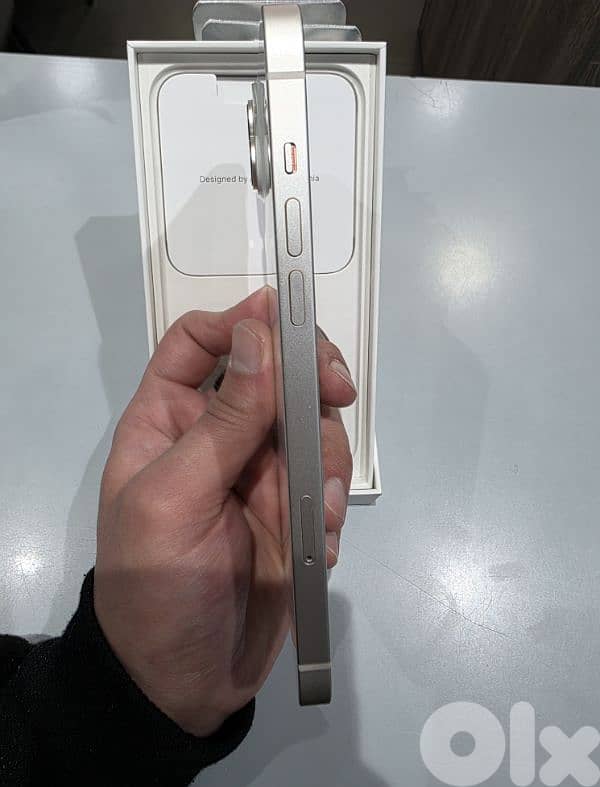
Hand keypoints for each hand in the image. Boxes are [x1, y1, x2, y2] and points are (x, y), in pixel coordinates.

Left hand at [94, 287, 354, 736]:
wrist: (186, 682)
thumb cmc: (157, 586)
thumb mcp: (176, 498)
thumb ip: (223, 420)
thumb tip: (257, 332)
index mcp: (169, 419)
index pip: (201, 342)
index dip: (242, 321)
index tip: (287, 320)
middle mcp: (218, 435)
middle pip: (275, 372)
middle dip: (310, 377)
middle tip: (338, 392)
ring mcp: (261, 473)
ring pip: (312, 425)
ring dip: (324, 459)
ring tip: (314, 510)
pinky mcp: (295, 511)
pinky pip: (328, 483)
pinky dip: (331, 506)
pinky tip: (317, 542)